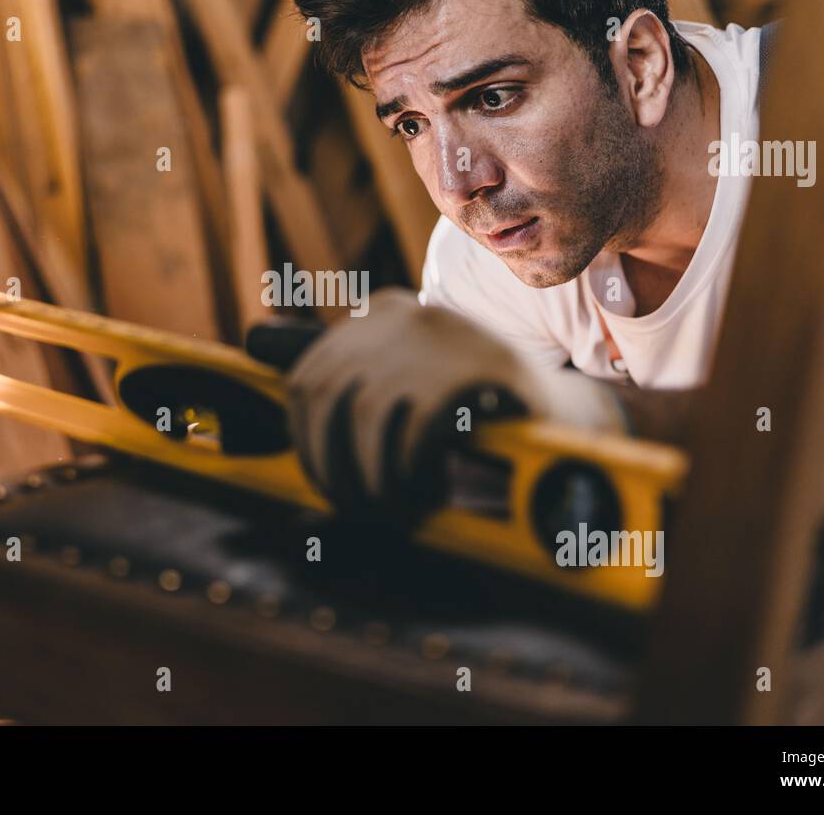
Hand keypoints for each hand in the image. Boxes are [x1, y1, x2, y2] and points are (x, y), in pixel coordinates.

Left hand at [280, 288, 627, 522]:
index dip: (306, 443)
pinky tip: (431, 490)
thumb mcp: (407, 388)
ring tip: (397, 507)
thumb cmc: (476, 416)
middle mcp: (406, 313)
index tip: (328, 485)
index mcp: (382, 313)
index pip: (308, 376)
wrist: (569, 421)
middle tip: (362, 511)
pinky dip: (412, 470)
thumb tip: (254, 336)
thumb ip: (341, 375)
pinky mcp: (481, 366)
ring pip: (364, 415)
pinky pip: (415, 427)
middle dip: (334, 468)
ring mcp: (444, 335)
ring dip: (371, 476)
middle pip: (329, 397)